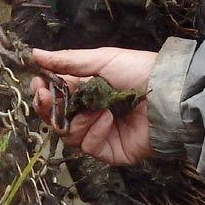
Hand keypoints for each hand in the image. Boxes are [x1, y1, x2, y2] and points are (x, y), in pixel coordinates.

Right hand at [31, 47, 156, 165]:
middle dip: (48, 109)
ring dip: (78, 120)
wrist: (169, 94)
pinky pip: (88, 146)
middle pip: (55, 119)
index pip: (54, 96)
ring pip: (67, 134)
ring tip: (97, 108)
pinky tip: (108, 120)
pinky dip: (95, 132)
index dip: (42, 92)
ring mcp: (99, 133)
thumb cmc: (139, 71)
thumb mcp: (101, 59)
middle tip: (48, 99)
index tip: (38, 86)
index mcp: (85, 89)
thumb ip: (67, 61)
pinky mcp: (109, 151)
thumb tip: (35, 54)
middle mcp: (89, 112)